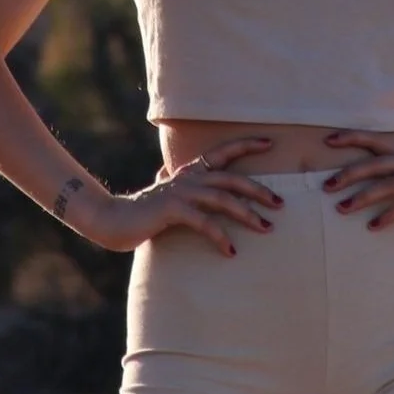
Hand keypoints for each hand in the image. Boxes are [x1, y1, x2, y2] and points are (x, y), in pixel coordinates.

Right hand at [69, 139, 285, 256]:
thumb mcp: (160, 193)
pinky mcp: (172, 210)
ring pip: (222, 199)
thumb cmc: (141, 211)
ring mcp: (180, 192)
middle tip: (280, 203)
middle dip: (258, 190)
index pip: (221, 153)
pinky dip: (220, 236)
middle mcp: (188, 178)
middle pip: (231, 179)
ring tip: (266, 228)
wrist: (113, 220)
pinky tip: (231, 251)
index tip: (270, 142)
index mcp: (189, 172)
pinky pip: (204, 223)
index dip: (245, 145)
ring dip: (247, 214)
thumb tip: (166, 171)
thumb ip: (168, 181)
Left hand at [320, 132, 393, 231]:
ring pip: (390, 183)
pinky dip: (390, 215)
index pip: (377, 141)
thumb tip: (364, 190)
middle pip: (377, 162)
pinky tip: (374, 226)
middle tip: (326, 185)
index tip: (328, 141)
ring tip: (342, 208)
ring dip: (364, 196)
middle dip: (349, 172)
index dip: (353, 138)